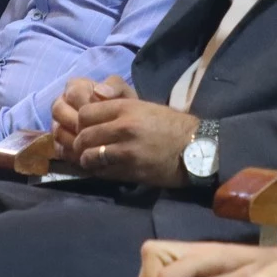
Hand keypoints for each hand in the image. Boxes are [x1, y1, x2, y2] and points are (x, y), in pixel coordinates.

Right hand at [50, 75, 137, 157]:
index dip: (86, 104)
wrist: (126, 134)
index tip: (102, 114)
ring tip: (93, 145)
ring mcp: (58, 124)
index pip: (72, 92)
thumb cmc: (124, 110)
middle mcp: (63, 104)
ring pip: (57, 131)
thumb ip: (116, 87)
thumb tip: (99, 91)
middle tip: (95, 132)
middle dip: (77, 122)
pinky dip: (73, 154)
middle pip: (58, 110)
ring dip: (75, 139)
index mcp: (76, 88)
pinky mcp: (59, 144)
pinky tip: (89, 157)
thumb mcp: (125, 95)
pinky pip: (59, 149)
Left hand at [69, 86, 199, 187]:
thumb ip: (118, 106)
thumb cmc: (171, 125)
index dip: (81, 122)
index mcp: (126, 107)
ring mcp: (126, 150)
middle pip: (83, 135)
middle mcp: (123, 126)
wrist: (196, 148)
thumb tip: (94, 104)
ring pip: (89, 156)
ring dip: (86, 159)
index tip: (85, 128)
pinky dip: (98, 171)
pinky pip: (102, 172)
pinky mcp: (131, 170)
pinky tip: (102, 169)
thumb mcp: (145, 106)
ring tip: (92, 161)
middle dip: (80, 143)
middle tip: (84, 147)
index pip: (85, 113)